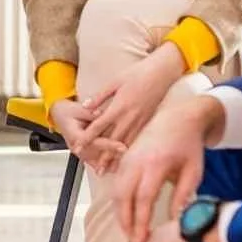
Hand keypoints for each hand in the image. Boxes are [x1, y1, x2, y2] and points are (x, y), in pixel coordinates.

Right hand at [51, 99, 126, 175]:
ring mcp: (78, 150)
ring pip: (93, 161)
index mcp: (74, 134)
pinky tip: (111, 168)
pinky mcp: (81, 152)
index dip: (109, 145)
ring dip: (106, 163)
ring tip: (120, 165)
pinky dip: (101, 164)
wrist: (59, 114)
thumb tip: (102, 114)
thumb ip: (90, 113)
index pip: (94, 142)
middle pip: (95, 154)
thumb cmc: (67, 112)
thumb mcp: (78, 109)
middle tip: (125, 157)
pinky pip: (92, 161)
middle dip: (110, 157)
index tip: (122, 147)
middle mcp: (75, 145)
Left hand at [78, 44, 185, 158]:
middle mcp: (129, 117)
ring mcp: (140, 120)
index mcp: (119, 106)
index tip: (78, 146)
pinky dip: (131, 150)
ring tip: (111, 169)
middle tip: (96, 169)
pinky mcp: (148, 121)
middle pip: (112, 140)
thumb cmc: (139, 73)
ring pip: (126, 143)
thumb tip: (85, 106)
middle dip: (103, 156)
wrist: (163, 72)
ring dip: (117, 157)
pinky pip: (137, 139)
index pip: (99, 126)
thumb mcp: (115, 81)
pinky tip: (127, 158)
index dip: (87, 138)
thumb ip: (100, 96)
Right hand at [114, 94, 223, 241]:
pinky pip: (116, 184)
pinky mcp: (124, 159)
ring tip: (130, 232)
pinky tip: (127, 215)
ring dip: (120, 213)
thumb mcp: (193, 171)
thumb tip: (175, 220)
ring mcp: (127, 159)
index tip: (142, 238)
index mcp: (156, 163)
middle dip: (126, 221)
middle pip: (123, 196)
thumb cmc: (188, 145)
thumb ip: (183, 196)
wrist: (178, 119)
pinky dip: (119, 202)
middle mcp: (137, 161)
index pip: (143, 197)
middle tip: (134, 241)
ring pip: (116, 191)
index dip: (141, 220)